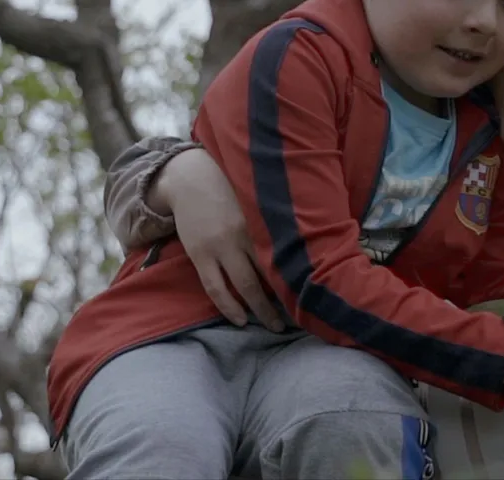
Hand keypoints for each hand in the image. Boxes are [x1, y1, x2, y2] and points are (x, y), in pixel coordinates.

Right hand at [153, 148, 284, 330]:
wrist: (191, 177)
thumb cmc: (230, 187)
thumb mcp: (256, 200)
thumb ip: (274, 221)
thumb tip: (301, 244)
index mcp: (262, 221)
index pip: (285, 255)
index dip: (299, 278)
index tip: (313, 294)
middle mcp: (244, 236)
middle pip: (268, 275)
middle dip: (283, 300)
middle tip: (298, 320)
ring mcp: (220, 247)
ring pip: (244, 286)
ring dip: (260, 310)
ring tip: (274, 327)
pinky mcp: (200, 254)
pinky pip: (215, 288)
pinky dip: (229, 307)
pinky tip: (241, 319)